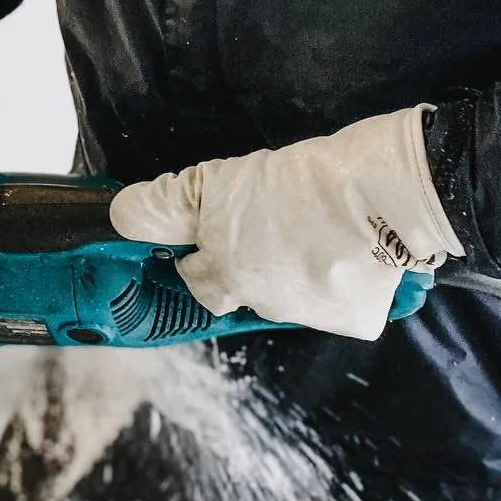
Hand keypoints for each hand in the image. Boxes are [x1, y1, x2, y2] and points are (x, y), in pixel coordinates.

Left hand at [109, 107, 462, 339]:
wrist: (378, 196)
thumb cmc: (297, 182)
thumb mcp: (218, 181)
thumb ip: (167, 203)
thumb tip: (121, 217)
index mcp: (224, 274)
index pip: (194, 279)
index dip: (198, 255)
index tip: (212, 235)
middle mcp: (260, 303)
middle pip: (240, 290)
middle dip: (246, 266)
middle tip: (267, 231)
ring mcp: (307, 314)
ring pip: (287, 297)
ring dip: (292, 273)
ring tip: (312, 234)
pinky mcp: (353, 319)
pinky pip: (339, 306)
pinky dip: (342, 285)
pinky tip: (348, 254)